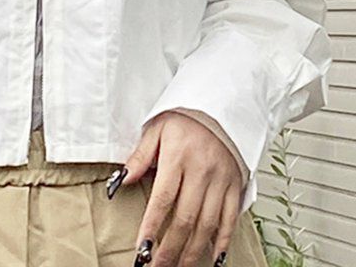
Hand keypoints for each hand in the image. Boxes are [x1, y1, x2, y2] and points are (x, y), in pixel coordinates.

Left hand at [120, 111, 243, 266]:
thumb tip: (120, 180)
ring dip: (192, 252)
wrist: (222, 105)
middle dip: (169, 249)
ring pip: (207, 225)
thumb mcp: (157, 128)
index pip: (163, 199)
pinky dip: (222, 242)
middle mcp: (201, 171)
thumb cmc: (186, 118)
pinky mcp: (235, 185)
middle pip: (185, 219)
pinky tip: (213, 259)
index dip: (152, 227)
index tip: (142, 250)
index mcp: (178, 156)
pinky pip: (230, 219)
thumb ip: (140, 156)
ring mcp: (220, 180)